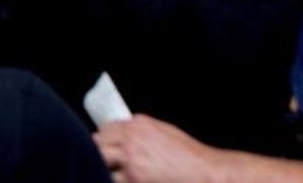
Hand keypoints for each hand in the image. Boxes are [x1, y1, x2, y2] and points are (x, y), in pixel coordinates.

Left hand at [95, 116, 224, 182]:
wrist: (205, 175)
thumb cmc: (190, 156)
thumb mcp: (165, 132)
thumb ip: (141, 131)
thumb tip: (124, 135)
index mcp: (138, 125)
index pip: (106, 128)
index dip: (104, 139)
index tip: (105, 146)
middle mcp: (130, 141)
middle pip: (97, 144)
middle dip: (100, 153)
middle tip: (106, 161)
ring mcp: (130, 162)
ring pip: (101, 164)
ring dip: (106, 169)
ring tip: (114, 173)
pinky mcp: (132, 180)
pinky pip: (113, 180)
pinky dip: (116, 180)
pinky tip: (126, 179)